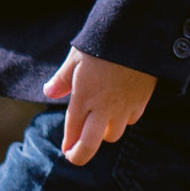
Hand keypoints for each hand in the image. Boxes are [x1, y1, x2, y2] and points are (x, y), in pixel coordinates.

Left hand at [44, 48, 155, 164]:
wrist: (137, 35)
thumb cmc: (101, 43)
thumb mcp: (76, 57)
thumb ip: (62, 79)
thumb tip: (48, 92)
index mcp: (83, 98)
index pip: (73, 131)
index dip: (68, 145)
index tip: (66, 150)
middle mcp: (103, 108)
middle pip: (91, 145)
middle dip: (80, 154)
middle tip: (75, 155)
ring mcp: (123, 107)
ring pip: (113, 135)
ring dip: (103, 133)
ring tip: (98, 125)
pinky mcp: (141, 102)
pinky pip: (131, 120)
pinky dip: (123, 120)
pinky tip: (119, 110)